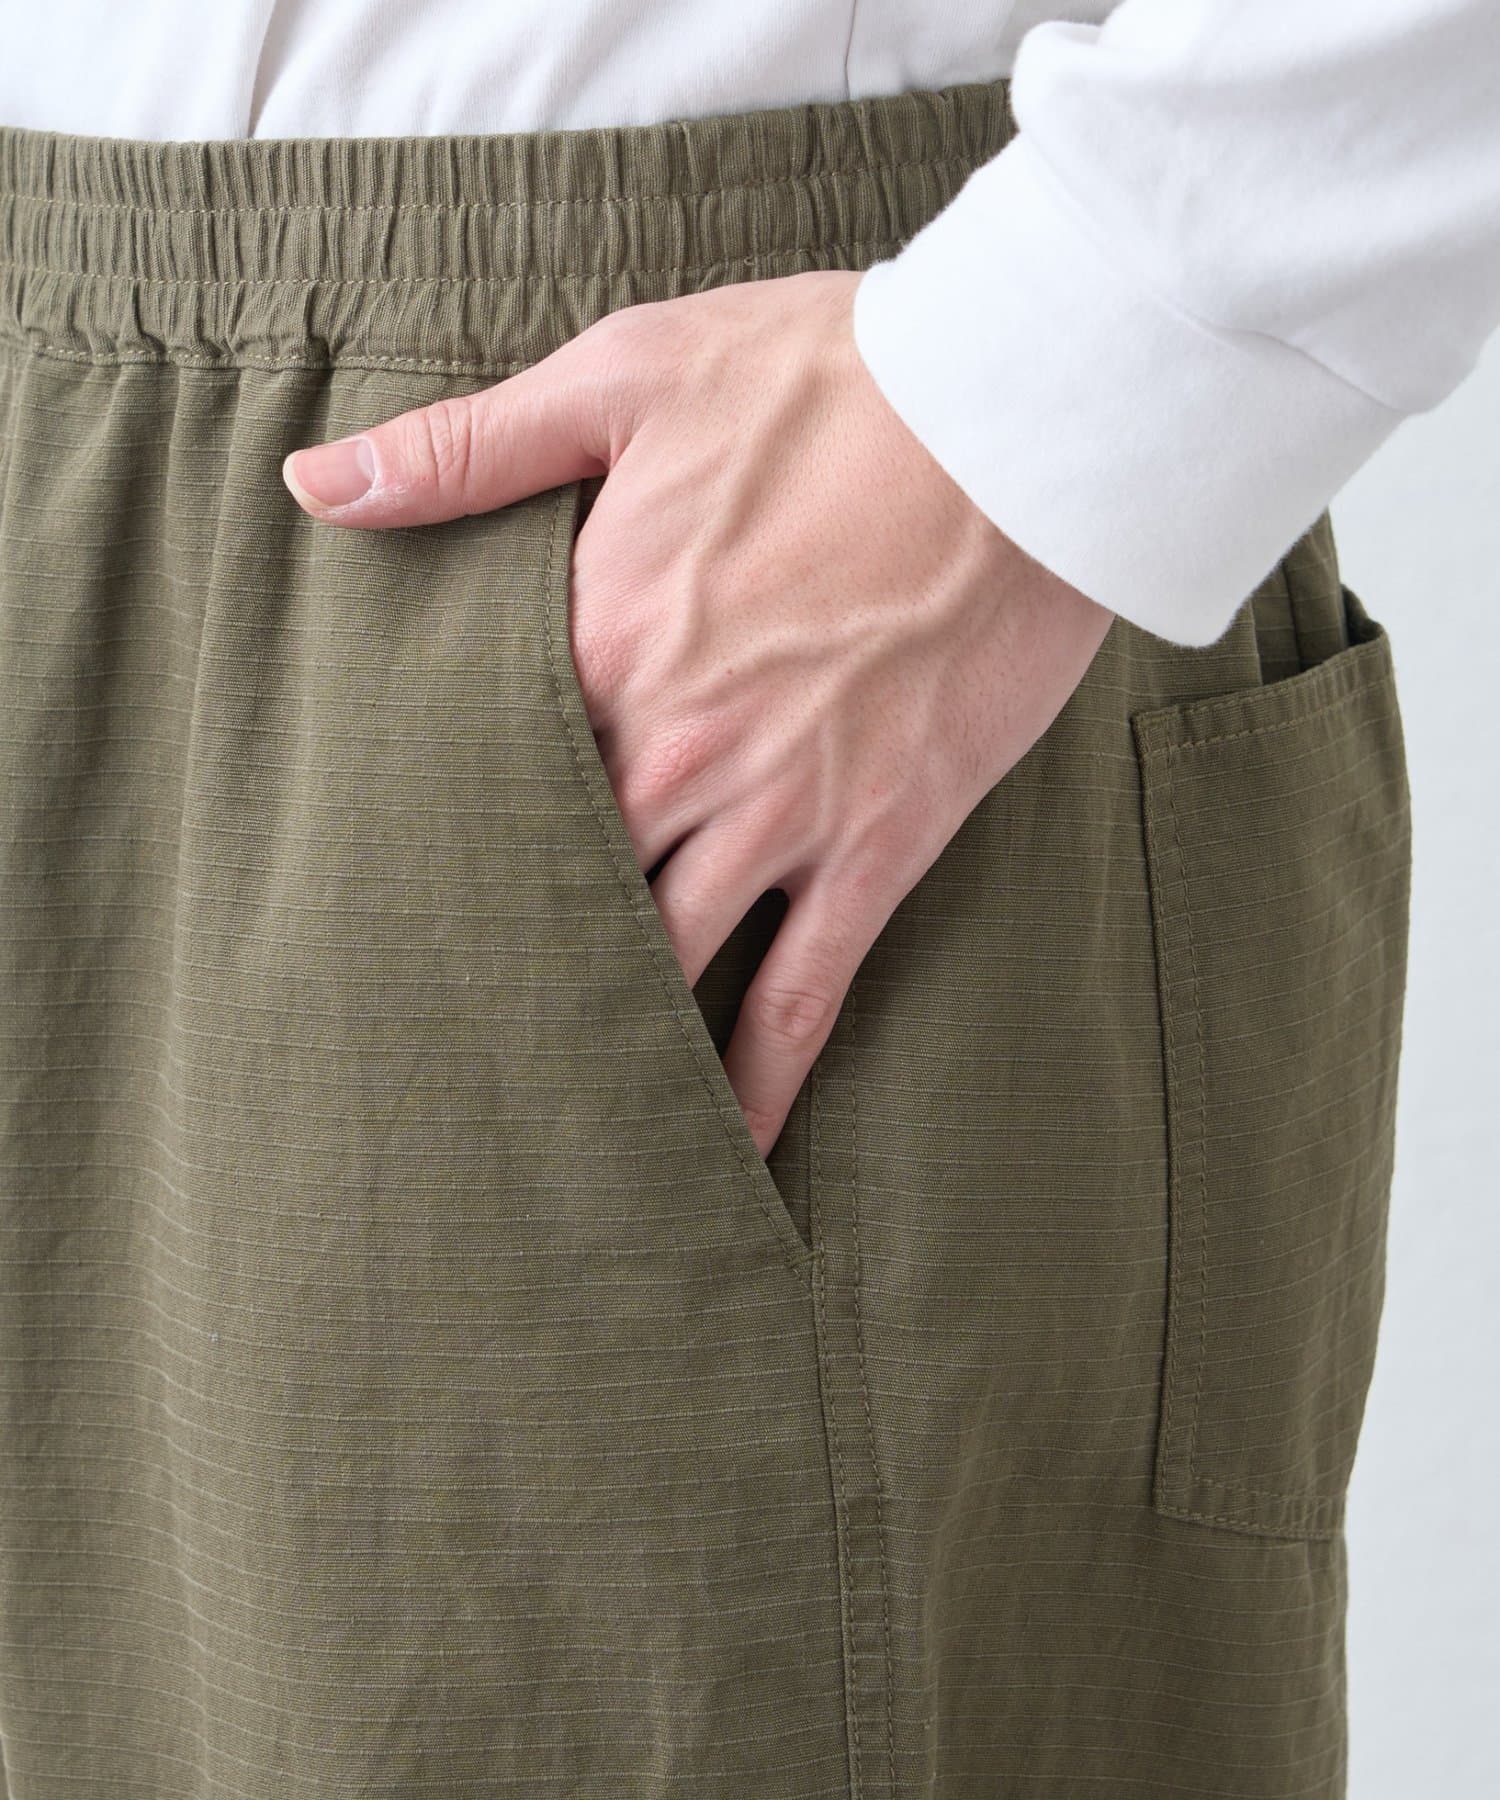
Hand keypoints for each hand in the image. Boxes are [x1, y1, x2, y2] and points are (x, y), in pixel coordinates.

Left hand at [281, 270, 1115, 1158]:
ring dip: (611, 1045)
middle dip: (505, 967)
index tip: (382, 910)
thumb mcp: (627, 375)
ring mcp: (782, 813)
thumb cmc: (826, 379)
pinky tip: (726, 1150)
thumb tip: (313, 486)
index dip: (432, 848)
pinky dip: (760, 1082)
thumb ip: (464, 451)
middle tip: (442, 1052)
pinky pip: (805, 995)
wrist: (1018, 414)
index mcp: (601, 646)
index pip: (481, 781)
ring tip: (554, 1126)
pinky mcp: (880, 846)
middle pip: (562, 893)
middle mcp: (676, 756)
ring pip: (669, 963)